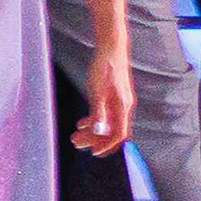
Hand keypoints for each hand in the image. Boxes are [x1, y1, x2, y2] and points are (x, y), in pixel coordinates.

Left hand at [72, 29, 135, 155]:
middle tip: (76, 143)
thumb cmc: (105, 67)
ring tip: (76, 136)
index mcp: (122, 107)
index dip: (106, 145)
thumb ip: (98, 112)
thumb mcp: (97, 91)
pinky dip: (95, 122)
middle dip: (95, 141)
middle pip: (113, 132)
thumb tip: (98, 131)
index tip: (92, 152)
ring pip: (108, 125)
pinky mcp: (114, 97)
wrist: (111, 48)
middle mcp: (124, 107)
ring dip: (93, 132)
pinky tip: (82, 123)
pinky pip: (106, 116)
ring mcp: (120, 102)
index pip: (119, 134)